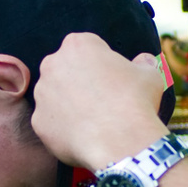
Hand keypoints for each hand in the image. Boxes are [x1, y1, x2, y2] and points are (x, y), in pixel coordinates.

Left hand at [32, 33, 171, 170]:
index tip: (111, 79)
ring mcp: (42, 94)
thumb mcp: (149, 75)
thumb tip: (144, 60)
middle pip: (65, 70)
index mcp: (78, 45)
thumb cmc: (136, 102)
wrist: (122, 141)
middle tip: (101, 100)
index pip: (87, 48)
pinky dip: (64, 129)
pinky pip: (51, 123)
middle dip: (79, 82)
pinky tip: (83, 136)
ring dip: (69, 105)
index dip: (101, 64)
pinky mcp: (38, 122)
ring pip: (55, 97)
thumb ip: (143, 63)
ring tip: (93, 121)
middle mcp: (53, 64)